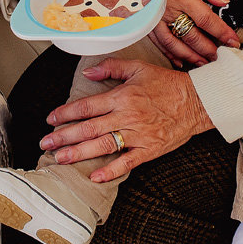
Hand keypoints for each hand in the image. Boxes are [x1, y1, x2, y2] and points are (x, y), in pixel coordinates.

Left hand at [41, 58, 214, 181]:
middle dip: (64, 136)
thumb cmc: (168, 84)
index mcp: (122, 96)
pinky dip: (110, 170)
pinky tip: (95, 176)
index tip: (51, 119)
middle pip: (89, 128)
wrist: (197, 101)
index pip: (87, 106)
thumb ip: (112, 67)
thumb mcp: (139, 67)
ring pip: (103, 145)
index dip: (66, 112)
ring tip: (61, 158)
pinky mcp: (149, 149)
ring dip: (78, 153)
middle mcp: (127, 116)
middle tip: (46, 143)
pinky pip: (127, 161)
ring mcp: (138, 134)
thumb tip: (90, 72)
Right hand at [149, 0, 239, 67]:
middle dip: (207, 49)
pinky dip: (169, 54)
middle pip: (191, 36)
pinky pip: (158, 42)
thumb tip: (223, 2)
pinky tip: (179, 60)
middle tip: (219, 57)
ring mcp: (155, 17)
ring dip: (190, 56)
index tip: (233, 41)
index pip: (206, 20)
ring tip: (203, 63)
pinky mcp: (146, 21)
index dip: (222, 32)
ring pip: (174, 43)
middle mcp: (168, 9)